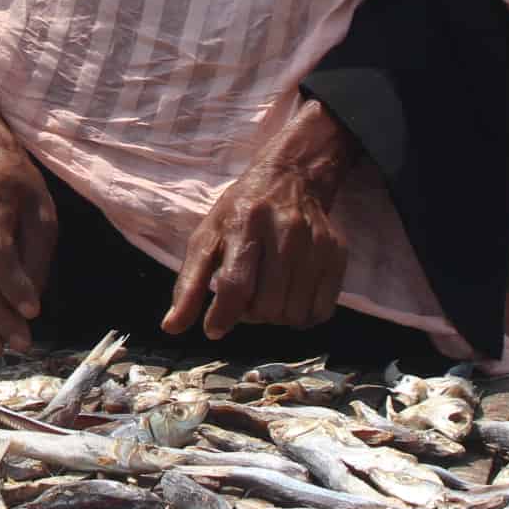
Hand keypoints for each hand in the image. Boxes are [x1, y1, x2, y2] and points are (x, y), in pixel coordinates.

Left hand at [164, 99, 353, 339]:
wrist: (290, 179)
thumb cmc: (240, 212)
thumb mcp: (207, 237)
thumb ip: (189, 284)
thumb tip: (172, 327)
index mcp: (245, 223)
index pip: (235, 285)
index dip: (222, 316)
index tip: (213, 329)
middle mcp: (284, 232)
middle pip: (266, 305)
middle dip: (248, 315)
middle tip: (243, 300)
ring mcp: (315, 244)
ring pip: (292, 314)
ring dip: (274, 317)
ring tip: (265, 297)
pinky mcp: (337, 255)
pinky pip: (320, 312)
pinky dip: (301, 317)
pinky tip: (288, 299)